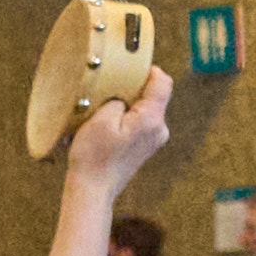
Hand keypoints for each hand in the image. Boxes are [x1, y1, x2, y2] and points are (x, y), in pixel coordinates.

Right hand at [64, 68, 176, 192]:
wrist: (92, 191)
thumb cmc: (93, 157)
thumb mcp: (100, 120)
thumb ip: (116, 99)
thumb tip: (122, 95)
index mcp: (151, 119)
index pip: (163, 82)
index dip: (149, 69)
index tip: (131, 64)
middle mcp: (159, 129)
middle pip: (153, 96)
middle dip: (132, 88)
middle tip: (109, 86)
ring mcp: (153, 140)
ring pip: (145, 110)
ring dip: (126, 104)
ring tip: (102, 108)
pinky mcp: (144, 148)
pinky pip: (139, 123)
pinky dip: (124, 119)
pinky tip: (105, 125)